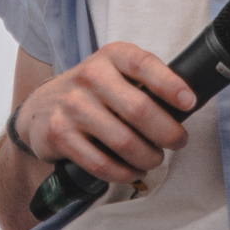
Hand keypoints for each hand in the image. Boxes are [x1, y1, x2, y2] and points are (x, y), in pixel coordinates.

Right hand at [14, 44, 194, 186]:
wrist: (41, 109)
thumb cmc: (94, 93)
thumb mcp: (116, 73)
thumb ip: (147, 83)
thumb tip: (188, 106)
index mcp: (110, 56)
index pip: (144, 64)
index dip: (170, 85)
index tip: (189, 103)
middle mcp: (89, 76)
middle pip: (139, 109)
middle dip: (167, 132)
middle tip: (177, 141)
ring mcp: (72, 105)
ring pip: (123, 141)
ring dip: (148, 157)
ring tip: (154, 159)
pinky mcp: (59, 134)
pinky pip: (101, 163)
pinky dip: (124, 173)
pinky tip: (132, 172)